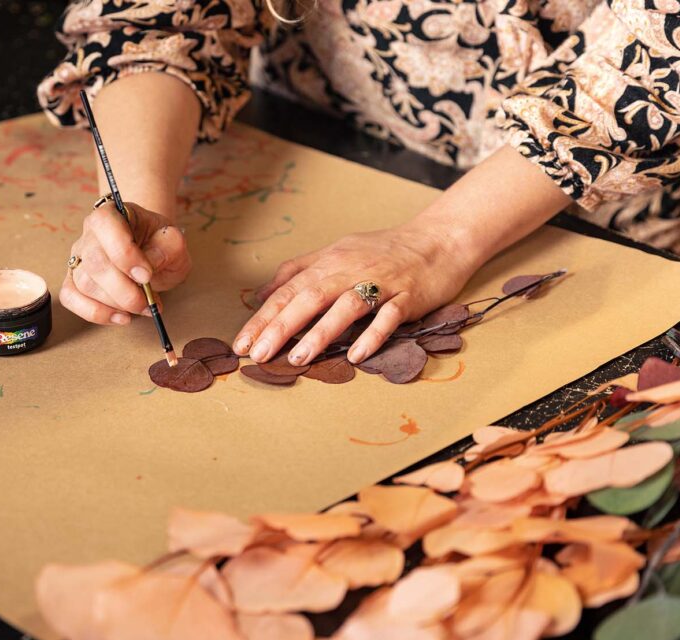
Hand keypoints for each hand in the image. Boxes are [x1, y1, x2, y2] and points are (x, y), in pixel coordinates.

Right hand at [60, 201, 191, 324]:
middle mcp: (89, 233)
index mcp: (112, 213)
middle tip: (148, 302)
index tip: (147, 276)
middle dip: (124, 289)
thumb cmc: (160, 244)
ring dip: (116, 303)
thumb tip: (147, 268)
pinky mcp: (73, 279)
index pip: (106, 225)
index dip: (125, 254)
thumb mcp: (174, 241)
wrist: (152, 252)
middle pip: (95, 261)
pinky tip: (120, 317)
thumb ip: (168, 247)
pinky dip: (95, 313)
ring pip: (85, 283)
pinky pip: (71, 298)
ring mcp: (78, 257)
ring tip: (143, 307)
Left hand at [233, 224, 474, 365]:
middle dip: (280, 327)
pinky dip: (373, 335)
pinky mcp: (408, 295)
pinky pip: (389, 316)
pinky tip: (357, 354)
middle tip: (258, 354)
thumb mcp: (335, 253)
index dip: (263, 317)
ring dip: (320, 333)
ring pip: (345, 306)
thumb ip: (297, 271)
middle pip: (309, 298)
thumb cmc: (383, 251)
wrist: (438, 240)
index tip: (241, 343)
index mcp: (329, 262)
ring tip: (299, 358)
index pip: (288, 291)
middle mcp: (349, 270)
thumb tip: (261, 294)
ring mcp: (380, 283)